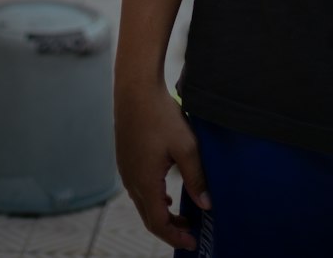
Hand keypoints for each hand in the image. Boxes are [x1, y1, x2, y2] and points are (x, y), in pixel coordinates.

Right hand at [114, 79, 210, 252]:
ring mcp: (126, 171)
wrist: (135, 90)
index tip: (193, 242)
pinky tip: (165, 194)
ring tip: (182, 216)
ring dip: (161, 215)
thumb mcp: (185, 146)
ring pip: (143, 204)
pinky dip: (152, 200)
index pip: (158, 224)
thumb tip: (206, 205)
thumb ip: (196, 177)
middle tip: (190, 233)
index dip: (176, 236)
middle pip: (149, 218)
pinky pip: (138, 190)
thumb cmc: (161, 115)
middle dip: (170, 229)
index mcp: (145, 183)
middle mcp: (131, 182)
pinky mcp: (126, 160)